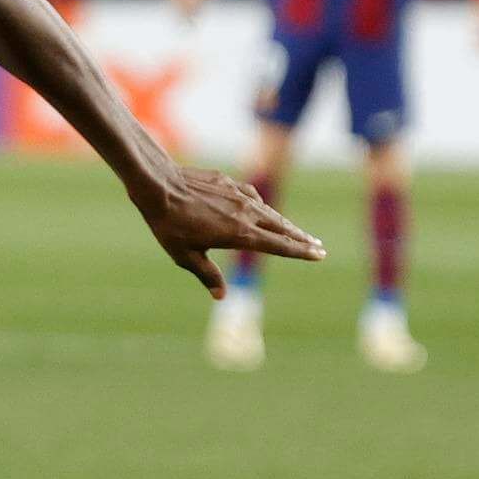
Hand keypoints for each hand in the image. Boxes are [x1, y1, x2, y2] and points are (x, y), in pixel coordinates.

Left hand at [135, 164, 324, 296]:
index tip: (318, 254)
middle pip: (282, 229)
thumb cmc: (169, 224)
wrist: (159, 184)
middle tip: (319, 246)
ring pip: (270, 212)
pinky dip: (262, 208)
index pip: (279, 246)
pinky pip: (252, 197)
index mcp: (240, 234)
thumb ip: (207, 274)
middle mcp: (246, 213)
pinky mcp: (229, 183)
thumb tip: (221, 295)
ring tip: (297, 232)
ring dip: (286, 223)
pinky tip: (262, 211)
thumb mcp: (186, 256)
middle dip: (301, 238)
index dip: (300, 252)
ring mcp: (239, 196)